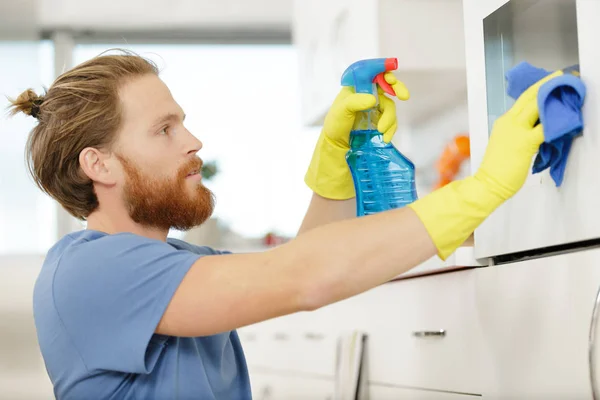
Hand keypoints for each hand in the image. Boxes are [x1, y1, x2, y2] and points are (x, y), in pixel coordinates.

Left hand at [323, 72, 409, 147]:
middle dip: (397, 89)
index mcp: (358, 85)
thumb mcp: (341, 110)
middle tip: (404, 96)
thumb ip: (355, 102)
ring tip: (381, 130)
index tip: (390, 79)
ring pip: (390, 106)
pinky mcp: (380, 119)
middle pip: (388, 85)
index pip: (373, 72)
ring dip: (389, 118)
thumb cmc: (335, 122)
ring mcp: (376, 106)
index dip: (384, 71)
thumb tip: (373, 99)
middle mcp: (369, 93)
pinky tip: (385, 137)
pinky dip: (391, 128)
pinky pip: (391, 121)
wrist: (337, 143)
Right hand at [475, 71, 561, 199]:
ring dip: (553, 97)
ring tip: (567, 91)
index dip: (538, 88)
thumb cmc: (497, 168)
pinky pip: (546, 128)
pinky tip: (567, 118)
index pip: (523, 99)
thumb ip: (520, 131)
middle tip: (562, 77)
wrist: (488, 182)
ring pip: (537, 106)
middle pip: (530, 96)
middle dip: (547, 84)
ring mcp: (516, 131)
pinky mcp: (525, 142)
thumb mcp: (506, 142)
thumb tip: (539, 126)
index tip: (551, 80)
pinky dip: (557, 122)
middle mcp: (509, 121)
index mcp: (504, 121)